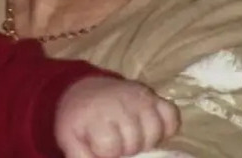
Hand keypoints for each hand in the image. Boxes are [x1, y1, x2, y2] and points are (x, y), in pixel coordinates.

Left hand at [56, 77, 179, 157]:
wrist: (85, 90)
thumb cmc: (79, 119)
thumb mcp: (70, 138)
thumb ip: (80, 156)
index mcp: (96, 115)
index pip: (111, 148)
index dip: (107, 152)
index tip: (100, 145)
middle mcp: (120, 104)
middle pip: (135, 143)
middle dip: (126, 149)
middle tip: (117, 142)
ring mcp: (139, 98)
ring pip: (156, 132)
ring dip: (146, 141)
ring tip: (132, 138)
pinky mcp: (153, 95)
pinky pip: (172, 117)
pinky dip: (166, 128)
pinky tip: (150, 130)